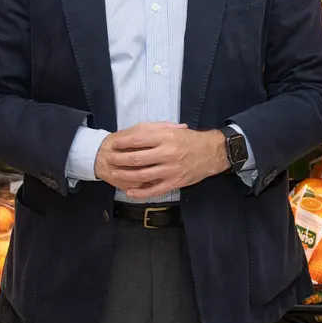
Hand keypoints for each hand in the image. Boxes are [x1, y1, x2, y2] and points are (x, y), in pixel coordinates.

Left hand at [94, 122, 226, 199]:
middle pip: (137, 158)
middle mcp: (168, 153)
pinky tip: (130, 192)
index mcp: (167, 137)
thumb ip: (157, 130)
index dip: (123, 142)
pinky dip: (140, 192)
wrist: (212, 153)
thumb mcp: (175, 130)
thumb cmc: (191, 140)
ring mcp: (171, 170)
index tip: (113, 144)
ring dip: (126, 175)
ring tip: (115, 173)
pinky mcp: (175, 183)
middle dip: (120, 159)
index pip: (139, 139)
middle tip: (109, 159)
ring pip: (143, 175)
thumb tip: (136, 133)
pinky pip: (155, 190)